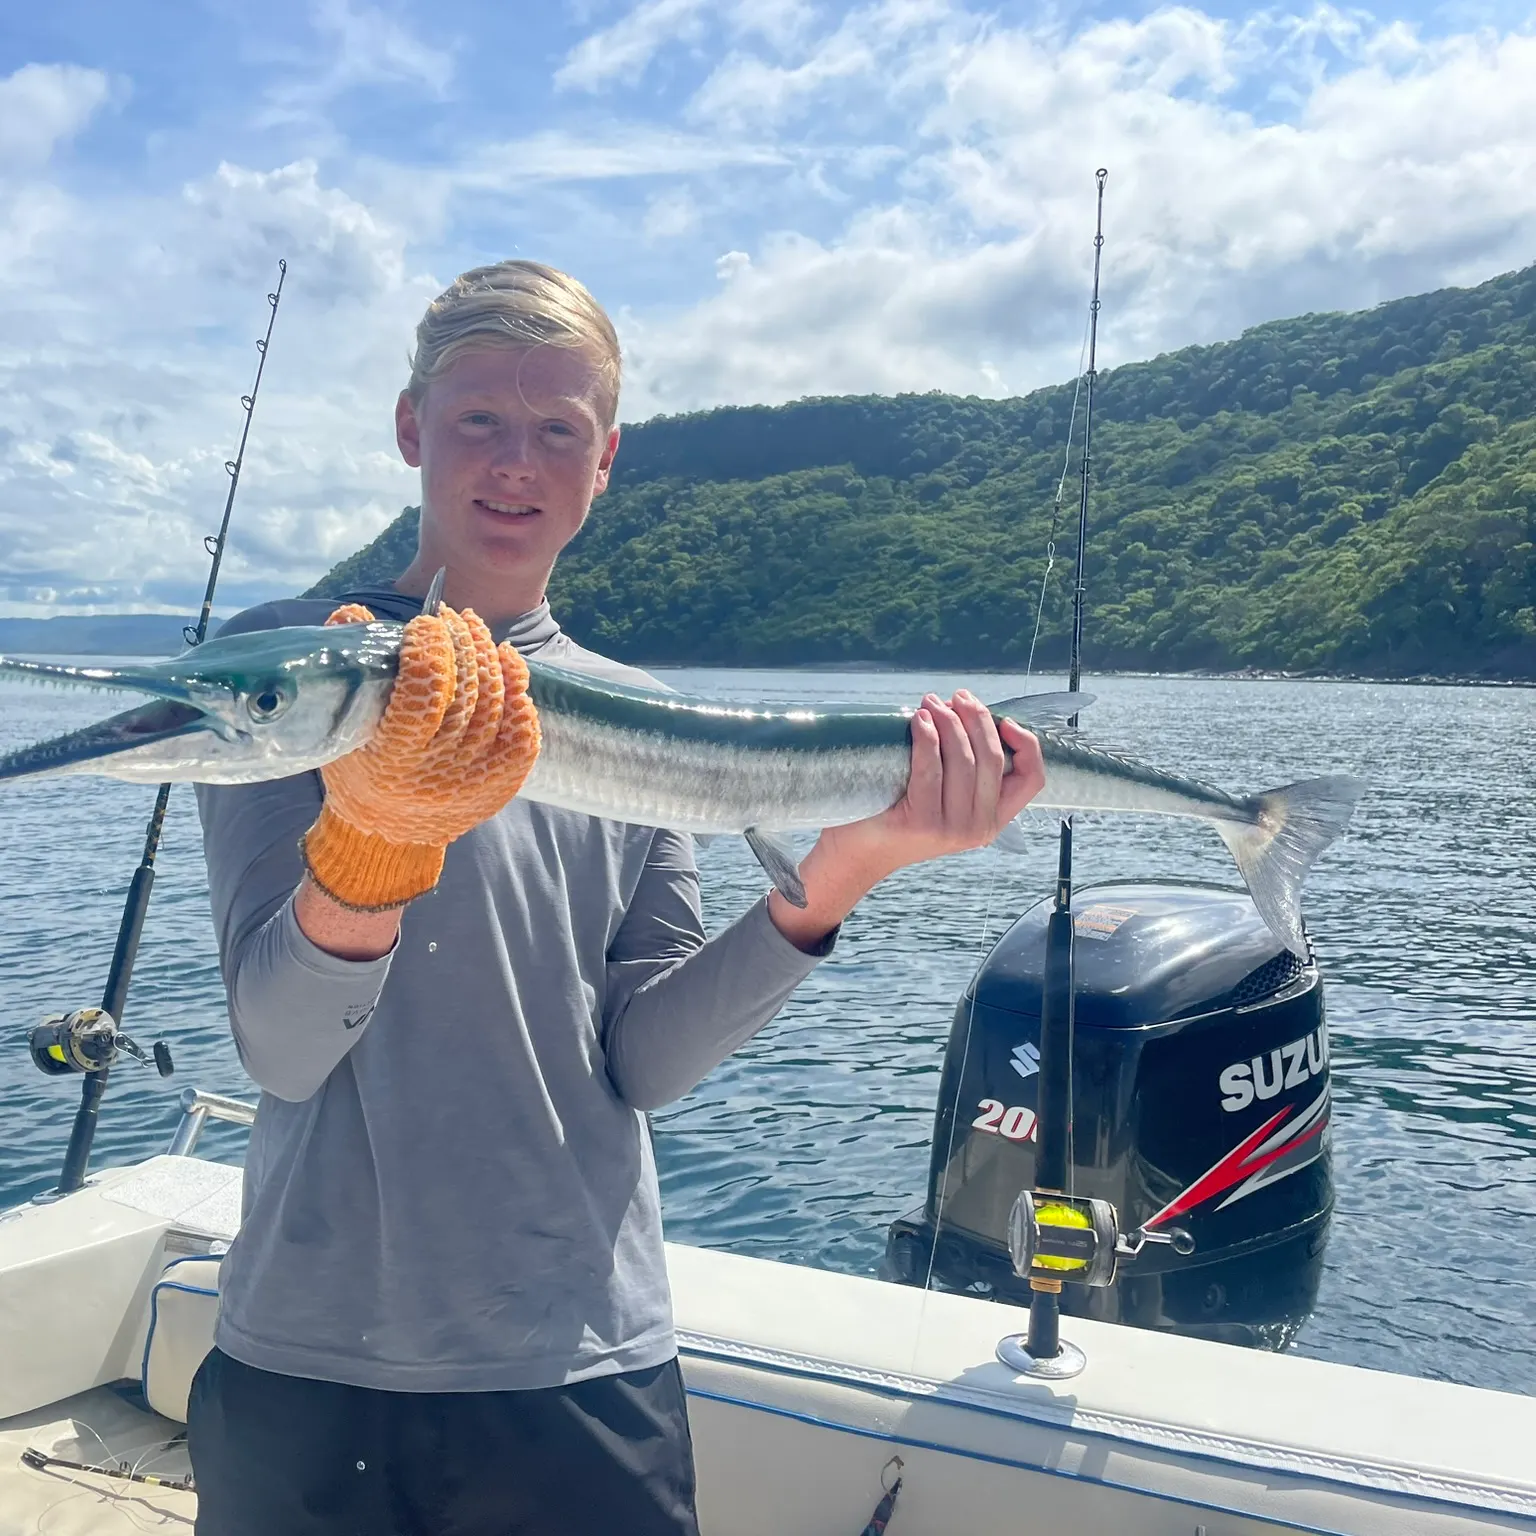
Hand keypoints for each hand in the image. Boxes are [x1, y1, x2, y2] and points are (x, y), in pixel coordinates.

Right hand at [299, 601, 540, 910]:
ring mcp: (473, 783)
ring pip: (496, 708)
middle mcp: (436, 775)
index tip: (424, 624)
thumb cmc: (357, 770)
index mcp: (391, 760)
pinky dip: (518, 693)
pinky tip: (509, 663)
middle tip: (453, 618)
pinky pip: (522, 734)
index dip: (430, 650)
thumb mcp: (340, 725)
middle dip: (462, 645)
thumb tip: (357, 614)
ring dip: (489, 658)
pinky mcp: (499, 786)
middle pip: (467, 695)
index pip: (424, 695)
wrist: (384, 835)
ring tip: (476, 629)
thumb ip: (349, 669)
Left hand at [766, 691, 1045, 950]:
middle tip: (957, 696)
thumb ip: (966, 770)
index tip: (1004, 721)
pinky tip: (919, 720)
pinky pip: (930, 768)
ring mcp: (951, 828)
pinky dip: (927, 737)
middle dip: (977, 718)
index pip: (1031, 779)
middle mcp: (979, 828)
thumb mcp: (946, 797)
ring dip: (949, 721)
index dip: (1027, 744)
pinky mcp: (922, 822)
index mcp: (993, 820)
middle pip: (992, 758)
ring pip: (963, 759)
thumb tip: (968, 711)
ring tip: (931, 702)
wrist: (859, 854)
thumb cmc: (900, 814)